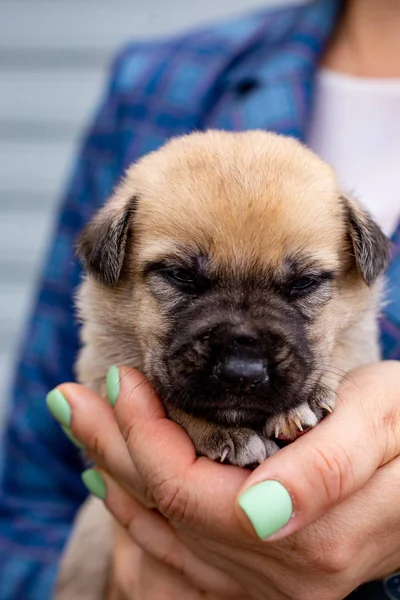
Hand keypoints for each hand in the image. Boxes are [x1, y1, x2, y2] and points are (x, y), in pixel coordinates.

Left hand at [57, 361, 399, 599]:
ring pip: (167, 538)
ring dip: (117, 478)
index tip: (120, 381)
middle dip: (113, 450)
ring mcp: (272, 582)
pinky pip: (184, 558)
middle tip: (72, 400)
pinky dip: (142, 518)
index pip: (192, 491)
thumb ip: (328, 469)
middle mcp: (284, 574)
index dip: (146, 437)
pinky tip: (115, 488)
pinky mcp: (267, 573)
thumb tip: (262, 512)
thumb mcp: (385, 424)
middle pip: (167, 513)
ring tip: (82, 430)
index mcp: (310, 537)